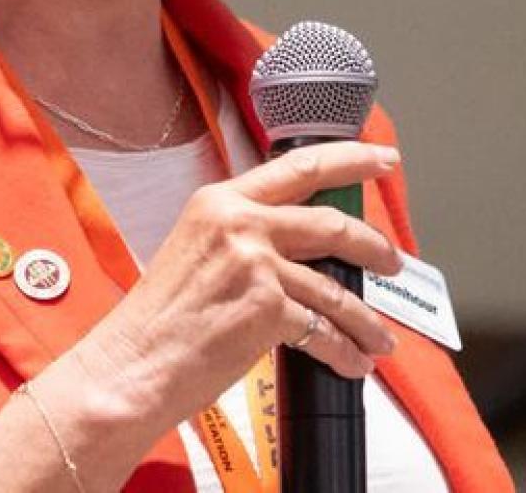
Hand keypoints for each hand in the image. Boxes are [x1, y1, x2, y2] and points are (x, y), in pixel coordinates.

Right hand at [0, 143, 405, 490]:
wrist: (131, 367)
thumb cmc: (157, 322)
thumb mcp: (196, 252)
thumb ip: (243, 237)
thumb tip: (299, 249)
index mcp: (220, 201)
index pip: (298, 166)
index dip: (350, 159)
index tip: (382, 159)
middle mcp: (240, 222)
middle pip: (331, 223)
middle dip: (374, 245)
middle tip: (394, 261)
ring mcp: (255, 264)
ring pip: (336, 287)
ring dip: (365, 318)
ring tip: (380, 337)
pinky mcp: (266, 308)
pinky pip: (323, 330)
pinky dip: (345, 351)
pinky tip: (354, 364)